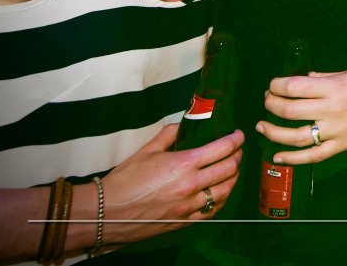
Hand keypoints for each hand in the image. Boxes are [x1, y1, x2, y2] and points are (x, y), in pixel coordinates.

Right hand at [102, 124, 243, 243]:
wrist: (107, 211)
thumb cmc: (125, 179)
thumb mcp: (147, 149)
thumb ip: (170, 134)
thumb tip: (183, 125)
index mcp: (184, 163)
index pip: (222, 149)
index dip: (235, 139)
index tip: (239, 134)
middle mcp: (192, 185)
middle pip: (229, 169)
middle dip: (237, 156)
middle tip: (237, 150)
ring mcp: (190, 206)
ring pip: (225, 191)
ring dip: (233, 178)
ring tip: (232, 169)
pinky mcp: (185, 221)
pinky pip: (212, 211)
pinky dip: (222, 199)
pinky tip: (220, 192)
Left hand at [258, 65, 346, 164]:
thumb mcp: (346, 73)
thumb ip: (320, 79)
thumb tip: (298, 83)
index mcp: (334, 88)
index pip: (295, 87)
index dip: (277, 85)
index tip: (273, 84)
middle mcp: (333, 110)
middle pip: (290, 111)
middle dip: (272, 104)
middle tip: (267, 100)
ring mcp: (338, 131)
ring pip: (297, 137)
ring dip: (274, 132)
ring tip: (262, 125)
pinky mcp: (343, 145)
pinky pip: (314, 156)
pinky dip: (293, 158)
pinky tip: (277, 155)